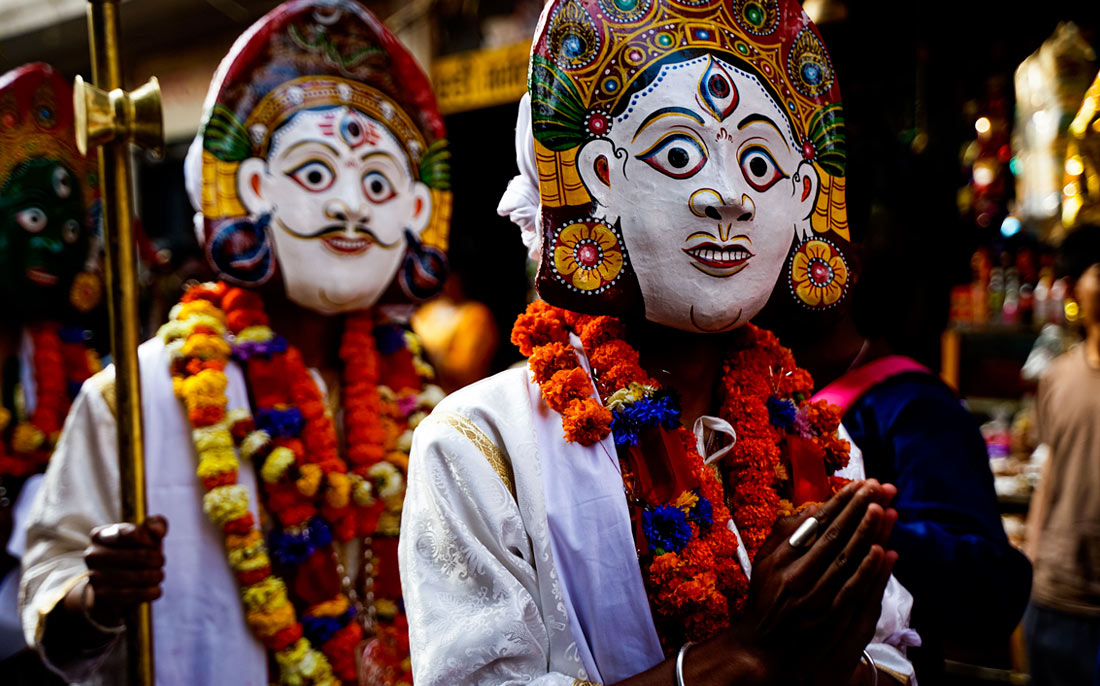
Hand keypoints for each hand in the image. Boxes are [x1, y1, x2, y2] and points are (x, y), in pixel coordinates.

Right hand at [81, 515, 167, 627]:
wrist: (111, 587)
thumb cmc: (133, 553)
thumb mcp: (145, 536)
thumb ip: (156, 524)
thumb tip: (158, 530)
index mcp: (101, 535)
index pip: (131, 533)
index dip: (149, 539)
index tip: (153, 544)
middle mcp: (94, 554)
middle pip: (139, 556)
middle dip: (157, 559)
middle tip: (160, 562)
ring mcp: (95, 576)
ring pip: (138, 577)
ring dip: (156, 576)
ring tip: (159, 575)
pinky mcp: (101, 596)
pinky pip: (133, 594)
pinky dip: (151, 592)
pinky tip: (156, 589)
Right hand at [732, 480, 897, 684]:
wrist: (762, 646)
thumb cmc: (766, 598)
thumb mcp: (765, 561)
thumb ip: (784, 534)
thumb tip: (813, 509)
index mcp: (781, 556)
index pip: (816, 522)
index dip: (841, 502)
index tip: (860, 485)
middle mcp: (796, 573)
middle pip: (833, 535)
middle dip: (858, 509)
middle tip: (879, 487)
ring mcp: (813, 596)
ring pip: (846, 558)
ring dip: (866, 532)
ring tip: (883, 509)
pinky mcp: (828, 617)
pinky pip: (852, 588)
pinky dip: (868, 569)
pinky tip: (882, 551)